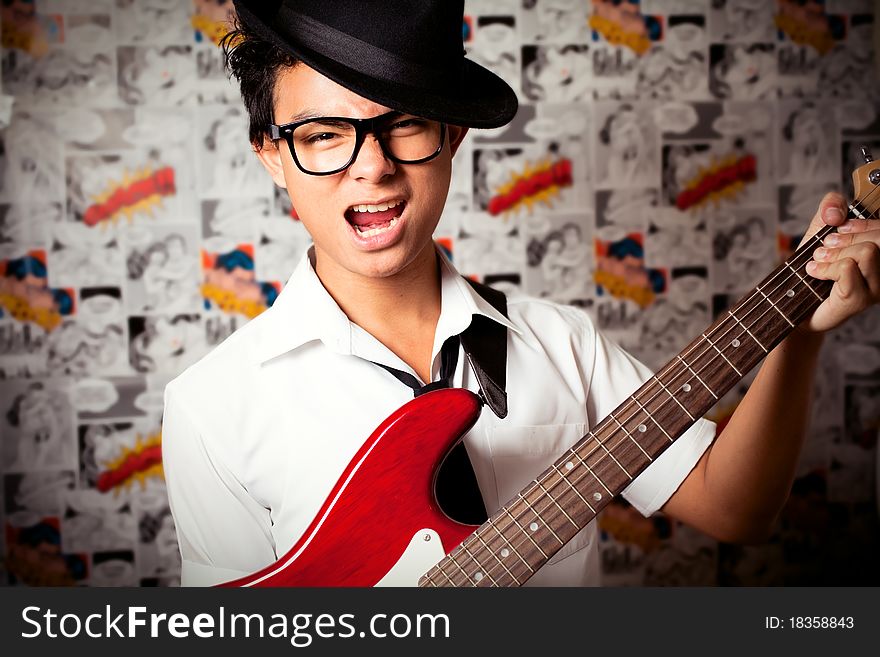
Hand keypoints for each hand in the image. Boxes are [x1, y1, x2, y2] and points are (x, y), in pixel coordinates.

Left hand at [801, 191, 879, 332]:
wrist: (796, 305)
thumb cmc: (813, 269)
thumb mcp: (819, 232)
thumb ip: (830, 210)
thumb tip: (836, 211)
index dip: (862, 223)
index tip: (838, 228)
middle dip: (847, 236)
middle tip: (824, 246)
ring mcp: (876, 288)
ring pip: (867, 251)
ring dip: (835, 253)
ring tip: (819, 259)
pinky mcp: (860, 300)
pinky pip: (847, 269)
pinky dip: (826, 266)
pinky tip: (815, 271)